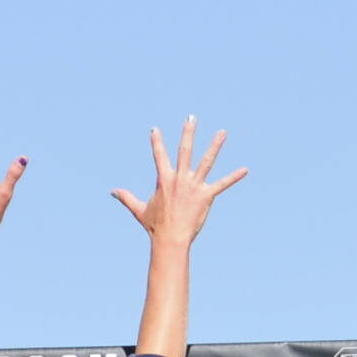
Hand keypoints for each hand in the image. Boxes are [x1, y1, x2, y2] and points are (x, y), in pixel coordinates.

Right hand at [111, 117, 246, 244]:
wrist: (171, 238)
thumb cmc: (155, 226)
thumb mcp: (139, 210)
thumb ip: (126, 198)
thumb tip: (112, 192)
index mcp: (164, 179)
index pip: (159, 155)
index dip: (156, 142)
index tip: (155, 129)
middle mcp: (179, 178)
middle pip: (184, 150)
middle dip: (188, 133)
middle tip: (191, 118)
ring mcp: (194, 186)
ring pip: (206, 161)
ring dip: (215, 146)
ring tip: (223, 132)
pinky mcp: (206, 196)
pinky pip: (223, 184)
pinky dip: (234, 177)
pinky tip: (245, 170)